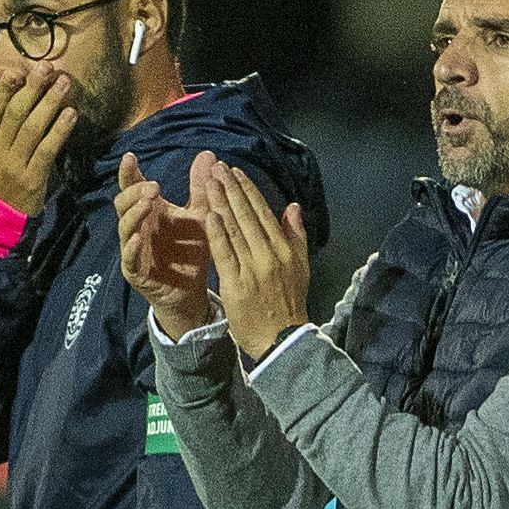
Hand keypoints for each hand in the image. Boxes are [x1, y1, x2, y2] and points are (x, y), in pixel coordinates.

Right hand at [0, 68, 78, 221]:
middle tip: (48, 68)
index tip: (17, 70)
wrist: (1, 212)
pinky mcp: (32, 178)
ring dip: (50, 104)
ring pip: (32, 129)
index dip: (5, 88)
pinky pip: (47, 151)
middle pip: (15, 114)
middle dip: (32, 89)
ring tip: (64, 84)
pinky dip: (59, 131)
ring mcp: (15, 164)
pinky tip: (71, 115)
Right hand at [117, 152, 214, 337]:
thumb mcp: (200, 215)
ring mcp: (133, 249)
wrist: (192, 290)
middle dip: (135, 192)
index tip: (130, 157)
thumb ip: (201, 187)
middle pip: (123, 203)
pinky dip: (132, 247)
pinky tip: (139, 238)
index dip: (128, 172)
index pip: (132, 187)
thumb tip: (208, 153)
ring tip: (148, 204)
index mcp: (150, 211)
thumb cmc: (191, 251)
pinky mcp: (135, 271)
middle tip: (154, 187)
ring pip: (124, 227)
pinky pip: (129, 258)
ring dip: (134, 213)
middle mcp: (137, 227)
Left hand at [195, 152, 309, 363]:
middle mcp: (270, 255)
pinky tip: (208, 215)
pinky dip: (217, 234)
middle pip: (247, 215)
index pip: (263, 212)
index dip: (248, 189)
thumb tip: (293, 206)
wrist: (281, 340)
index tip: (235, 171)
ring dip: (221, 203)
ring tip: (208, 182)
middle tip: (217, 168)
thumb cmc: (289, 303)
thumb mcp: (300, 267)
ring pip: (235, 230)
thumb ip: (296, 235)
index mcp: (285, 249)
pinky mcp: (236, 285)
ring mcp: (253, 269)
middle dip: (231, 189)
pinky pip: (225, 255)